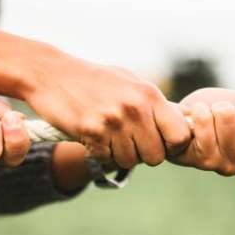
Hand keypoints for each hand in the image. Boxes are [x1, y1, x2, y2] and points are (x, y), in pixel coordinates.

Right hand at [23, 62, 190, 168]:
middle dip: (143, 153)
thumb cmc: (93, 79)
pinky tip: (93, 135)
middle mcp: (134, 108)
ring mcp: (113, 121)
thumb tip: (182, 121)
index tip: (160, 141)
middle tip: (128, 141)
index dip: (173, 144)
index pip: (181, 135)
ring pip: (130, 160)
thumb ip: (154, 104)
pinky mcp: (91, 132)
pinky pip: (106, 158)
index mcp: (149, 95)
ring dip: (119, 153)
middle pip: (156, 156)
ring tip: (108, 134)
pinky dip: (99, 152)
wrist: (51, 73)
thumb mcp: (129, 82)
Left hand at [171, 88, 234, 178]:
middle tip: (229, 112)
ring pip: (229, 119)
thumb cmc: (218, 112)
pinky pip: (206, 123)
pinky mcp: (200, 160)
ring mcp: (224, 166)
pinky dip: (201, 111)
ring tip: (212, 115)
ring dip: (218, 108)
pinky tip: (196, 117)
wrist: (182, 117)